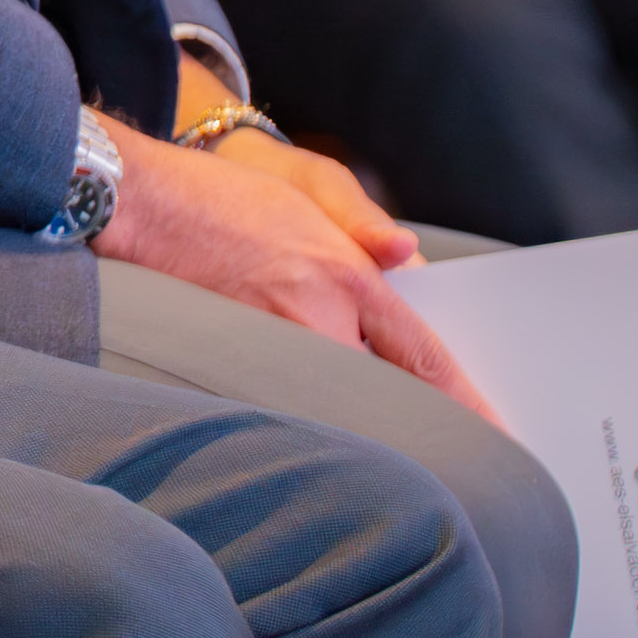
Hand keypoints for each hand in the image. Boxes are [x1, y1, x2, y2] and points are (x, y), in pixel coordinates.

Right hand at [92, 113, 495, 422]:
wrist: (140, 200)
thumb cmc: (219, 194)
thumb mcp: (307, 193)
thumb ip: (363, 233)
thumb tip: (407, 259)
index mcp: (345, 276)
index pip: (422, 355)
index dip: (464, 402)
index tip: (497, 436)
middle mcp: (316, 314)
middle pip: (385, 390)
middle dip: (408, 414)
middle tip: (435, 444)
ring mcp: (272, 341)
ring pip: (337, 399)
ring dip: (352, 411)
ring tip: (366, 427)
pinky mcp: (231, 359)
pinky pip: (286, 396)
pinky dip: (302, 405)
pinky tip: (299, 406)